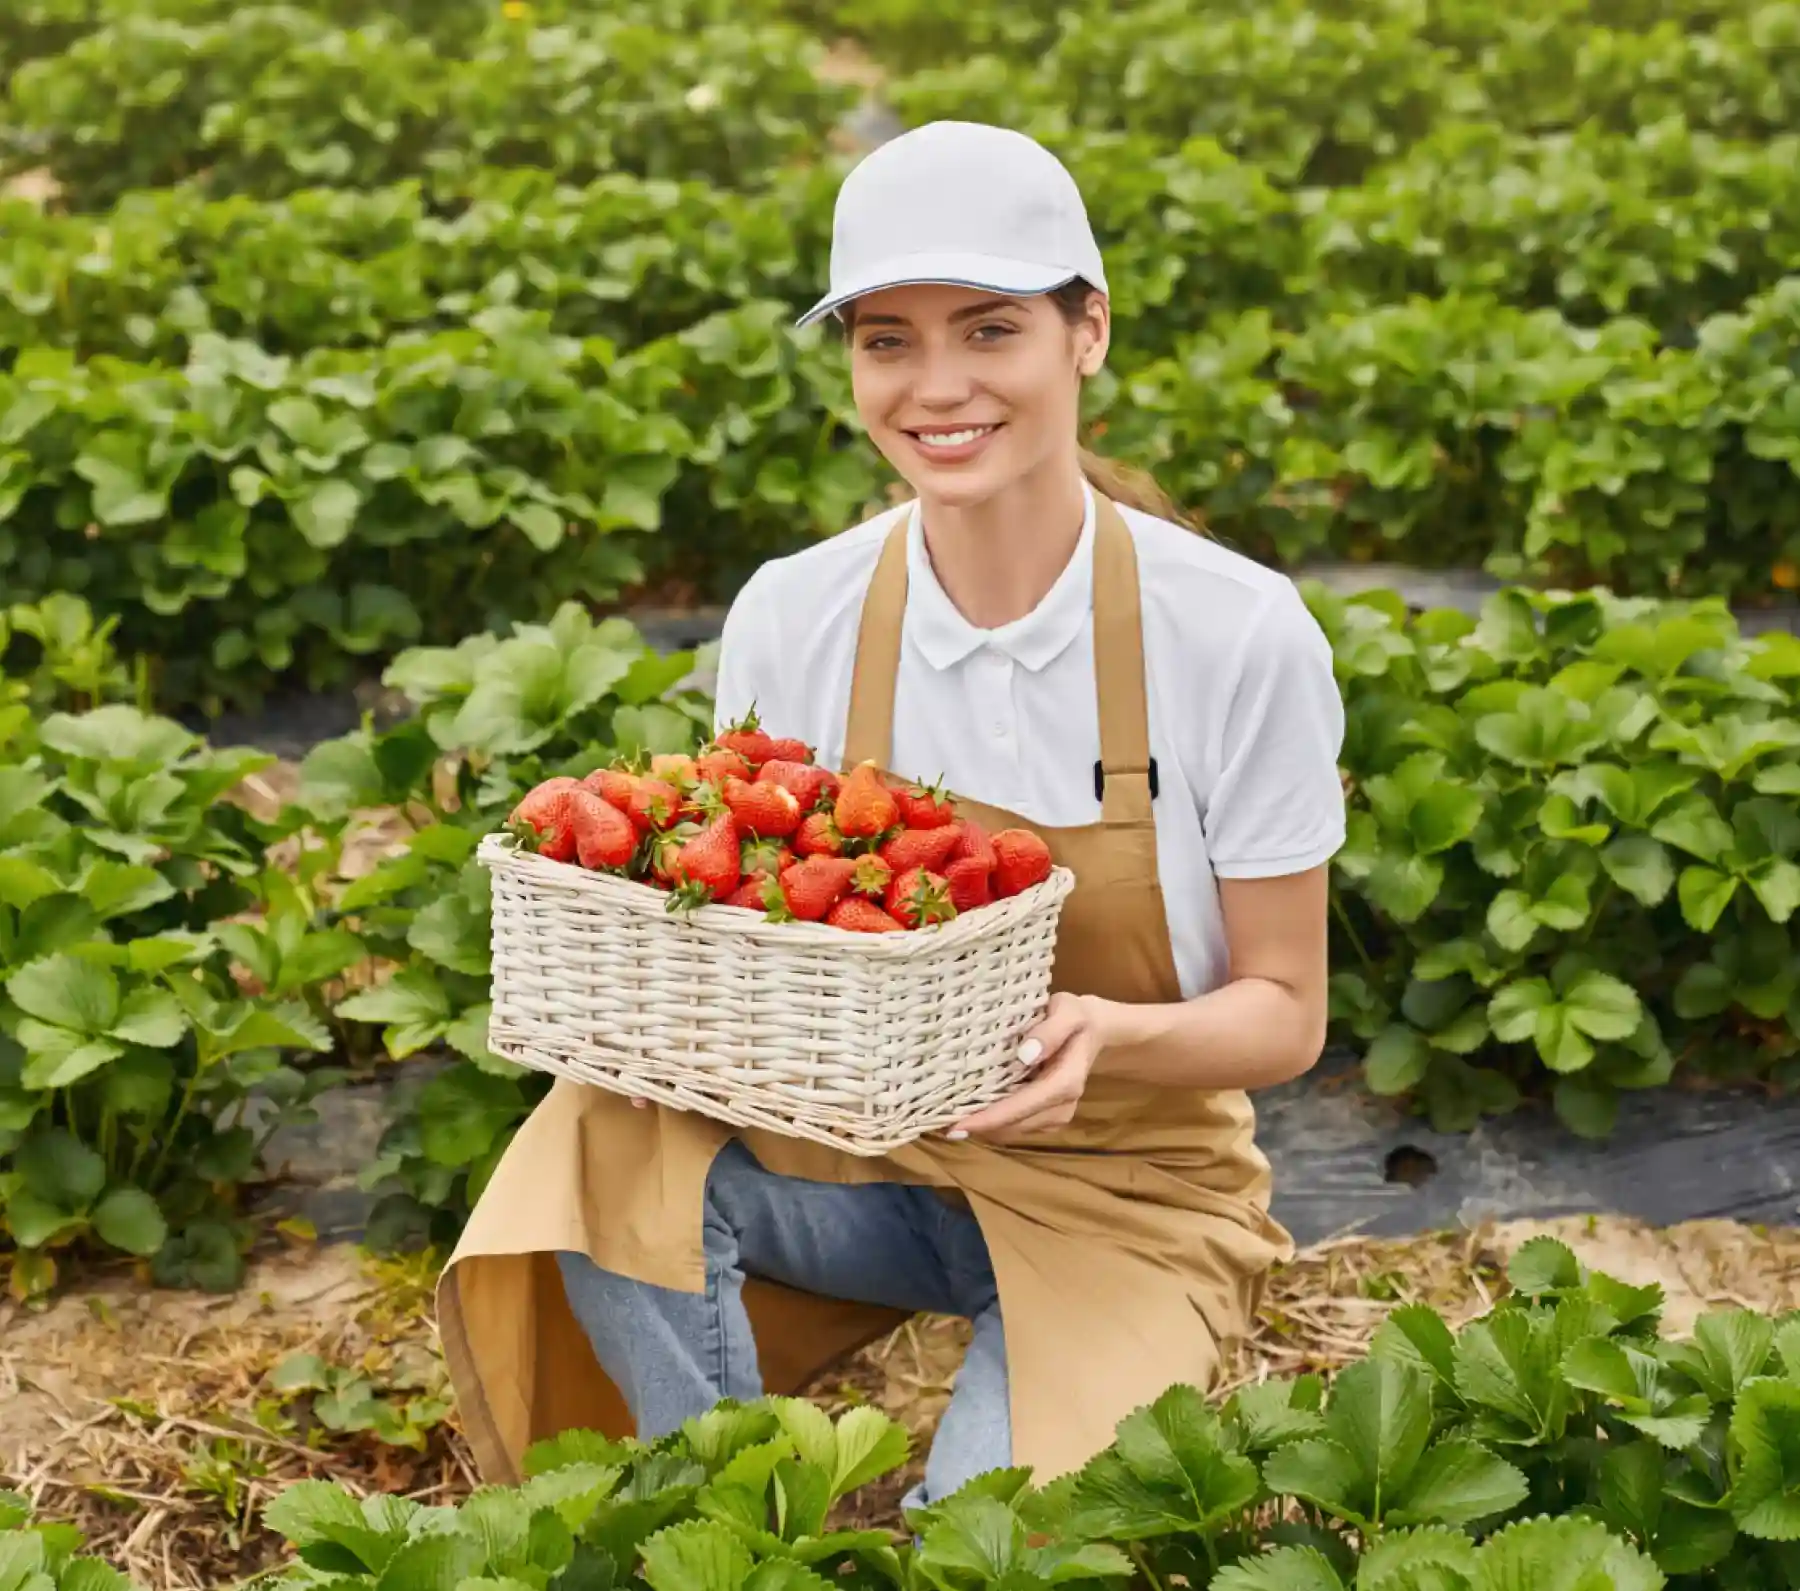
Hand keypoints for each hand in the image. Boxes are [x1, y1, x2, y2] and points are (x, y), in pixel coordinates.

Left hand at [948, 992, 1111, 1142]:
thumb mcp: (1068, 1010)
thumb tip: (1026, 1055)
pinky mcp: (1048, 1118)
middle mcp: (1062, 1106)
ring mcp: (1056, 1115)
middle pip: (1013, 1126)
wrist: (1092, 1030)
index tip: (956, 1125)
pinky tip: (971, 1109)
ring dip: (983, 1126)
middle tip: (938, 1120)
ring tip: (948, 1115)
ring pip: (1012, 1131)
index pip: (1023, 1106)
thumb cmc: (1075, 1016)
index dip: (989, 1118)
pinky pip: (1015, 1126)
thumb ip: (1050, 1030)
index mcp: (1065, 1082)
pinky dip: (993, 1122)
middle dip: (978, 1126)